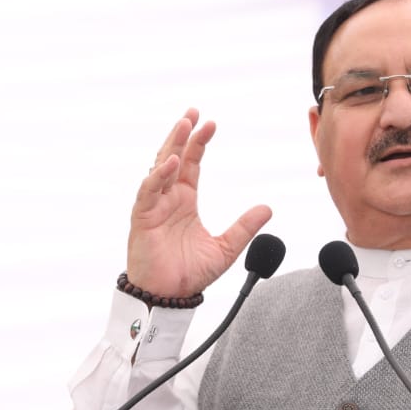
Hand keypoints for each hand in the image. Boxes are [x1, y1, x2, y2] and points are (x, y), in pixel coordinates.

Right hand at [126, 109, 271, 297]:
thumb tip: (268, 208)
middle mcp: (168, 198)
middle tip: (193, 112)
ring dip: (171, 146)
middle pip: (174, 157)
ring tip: (182, 125)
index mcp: (185, 201)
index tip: (211, 123)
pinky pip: (149, 191)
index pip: (192, 163)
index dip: (200, 143)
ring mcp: (154, 206)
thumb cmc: (189, 274)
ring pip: (160, 168)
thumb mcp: (226, 248)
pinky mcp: (143, 218)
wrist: (169, 297)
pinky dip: (159, 176)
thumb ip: (244, 227)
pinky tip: (172, 161)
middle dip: (183, 134)